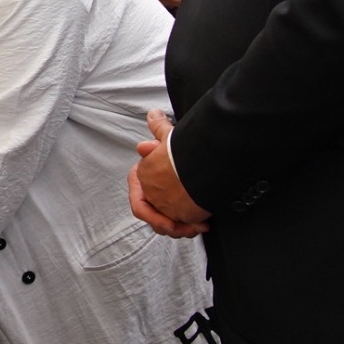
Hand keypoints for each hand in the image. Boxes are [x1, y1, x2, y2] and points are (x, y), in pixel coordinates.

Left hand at [129, 109, 210, 237]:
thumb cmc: (185, 150)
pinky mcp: (181, 218)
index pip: (139, 186)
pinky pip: (181, 228)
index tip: (169, 186)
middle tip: (184, 207)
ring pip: (166, 222)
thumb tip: (153, 115)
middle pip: (154, 208)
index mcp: (144, 175)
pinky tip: (203, 223)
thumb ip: (159, 128)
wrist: (205, 163)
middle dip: (167, 210)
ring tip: (195, 221)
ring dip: (180, 223)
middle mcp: (151, 193)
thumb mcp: (169, 136)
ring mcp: (164, 207)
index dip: (150, 186)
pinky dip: (190, 227)